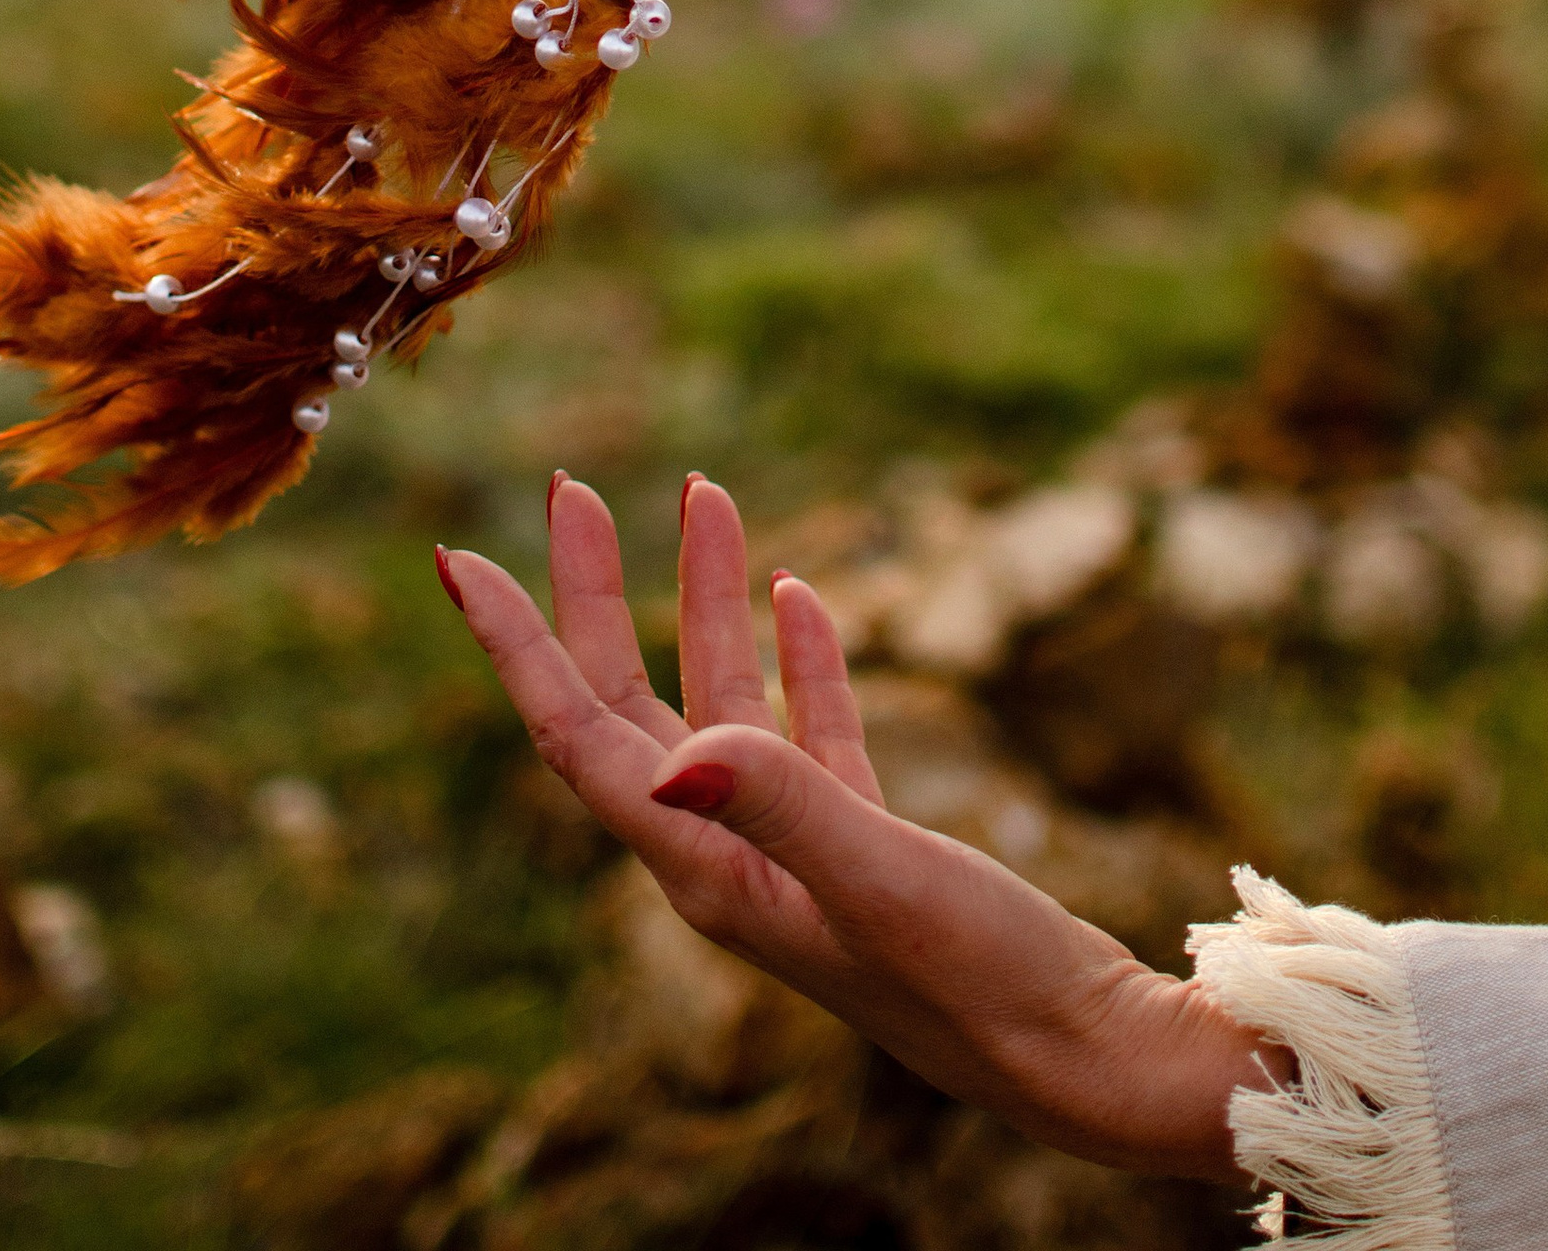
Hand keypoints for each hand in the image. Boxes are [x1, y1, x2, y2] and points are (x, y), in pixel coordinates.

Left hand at [437, 471, 1269, 1182]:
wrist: (1089, 1058)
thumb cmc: (985, 984)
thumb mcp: (881, 881)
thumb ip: (783, 804)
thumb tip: (673, 755)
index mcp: (708, 873)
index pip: (579, 739)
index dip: (515, 647)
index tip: (459, 557)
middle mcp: (733, 861)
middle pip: (629, 706)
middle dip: (594, 597)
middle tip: (570, 488)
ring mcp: (800, 852)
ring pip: (723, 701)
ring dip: (706, 599)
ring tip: (703, 493)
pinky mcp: (869, 846)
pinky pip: (808, 730)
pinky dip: (796, 656)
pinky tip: (801, 592)